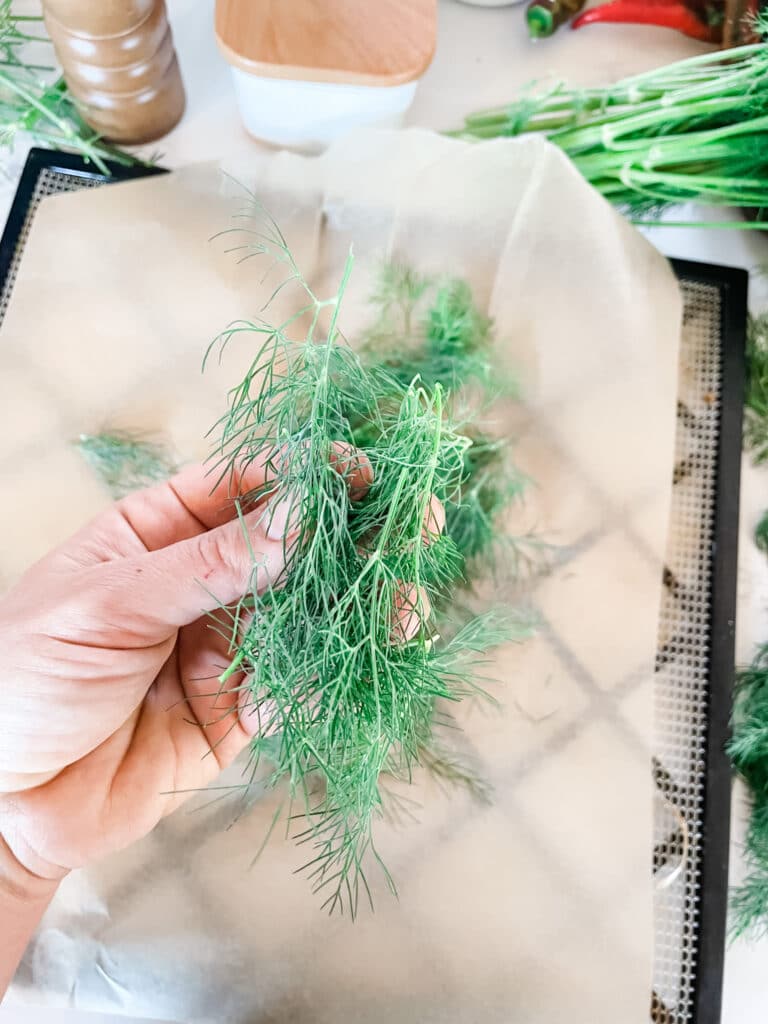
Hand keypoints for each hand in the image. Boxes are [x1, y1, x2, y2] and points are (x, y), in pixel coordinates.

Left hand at [0, 457, 370, 881]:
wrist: (2, 800)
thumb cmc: (25, 675)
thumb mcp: (112, 602)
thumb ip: (210, 564)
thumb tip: (301, 514)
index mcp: (158, 533)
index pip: (245, 486)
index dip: (305, 475)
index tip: (359, 472)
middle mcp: (201, 584)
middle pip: (293, 548)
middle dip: (355, 538)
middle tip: (419, 524)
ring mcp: (224, 646)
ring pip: (310, 616)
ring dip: (361, 609)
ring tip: (404, 608)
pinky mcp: (239, 711)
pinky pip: (298, 688)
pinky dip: (329, 681)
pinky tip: (354, 670)